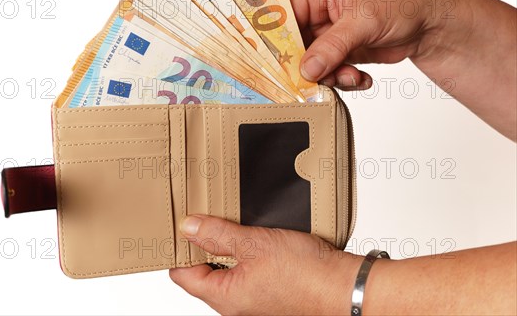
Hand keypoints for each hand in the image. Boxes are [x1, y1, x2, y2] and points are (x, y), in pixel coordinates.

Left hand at [169, 215, 361, 314]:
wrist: (345, 287)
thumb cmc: (306, 274)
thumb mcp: (255, 243)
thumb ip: (218, 235)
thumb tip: (189, 228)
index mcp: (225, 297)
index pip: (183, 275)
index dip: (179, 249)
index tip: (181, 228)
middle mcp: (236, 305)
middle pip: (204, 273)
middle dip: (203, 246)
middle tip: (206, 219)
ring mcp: (253, 300)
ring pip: (227, 272)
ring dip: (227, 248)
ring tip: (231, 225)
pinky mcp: (270, 293)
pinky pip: (247, 273)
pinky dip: (246, 255)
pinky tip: (255, 238)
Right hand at [290, 0, 456, 88]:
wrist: (431, 23)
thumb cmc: (403, 3)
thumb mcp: (364, 22)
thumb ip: (331, 47)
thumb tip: (306, 69)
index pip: (284, 15)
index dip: (279, 40)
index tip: (280, 63)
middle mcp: (320, 9)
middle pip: (295, 43)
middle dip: (307, 64)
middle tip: (316, 79)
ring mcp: (329, 32)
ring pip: (311, 61)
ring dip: (328, 75)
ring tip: (350, 76)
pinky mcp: (340, 50)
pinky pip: (328, 70)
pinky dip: (341, 78)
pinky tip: (358, 77)